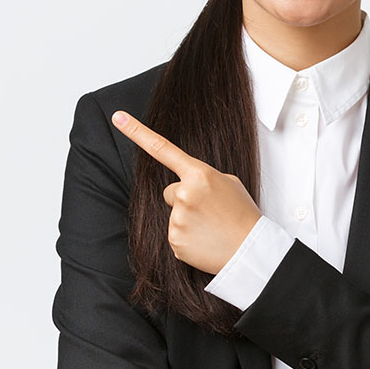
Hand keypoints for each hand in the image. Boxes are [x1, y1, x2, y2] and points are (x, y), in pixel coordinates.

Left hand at [111, 110, 261, 274]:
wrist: (251, 250)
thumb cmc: (243, 215)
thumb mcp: (229, 184)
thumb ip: (203, 178)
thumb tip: (187, 184)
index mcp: (199, 174)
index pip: (162, 149)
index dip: (137, 132)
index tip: (118, 118)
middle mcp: (184, 194)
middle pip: (171, 192)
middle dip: (186, 200)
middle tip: (210, 212)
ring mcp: (177, 218)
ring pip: (174, 214)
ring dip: (189, 220)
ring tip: (212, 228)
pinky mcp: (174, 240)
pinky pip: (175, 235)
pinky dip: (188, 238)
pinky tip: (205, 241)